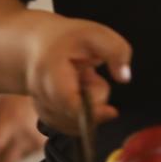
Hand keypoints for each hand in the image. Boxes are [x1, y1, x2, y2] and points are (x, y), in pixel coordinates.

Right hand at [18, 14, 129, 135]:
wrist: (35, 46)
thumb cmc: (69, 39)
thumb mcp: (96, 34)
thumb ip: (115, 51)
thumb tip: (125, 77)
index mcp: (49, 70)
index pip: (68, 101)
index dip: (91, 112)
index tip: (113, 112)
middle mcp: (39, 92)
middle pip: (76, 115)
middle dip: (93, 100)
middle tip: (88, 73)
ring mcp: (40, 106)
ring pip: (75, 124)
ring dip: (87, 106)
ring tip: (80, 81)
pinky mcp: (45, 117)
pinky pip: (71, 127)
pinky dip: (81, 115)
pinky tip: (78, 94)